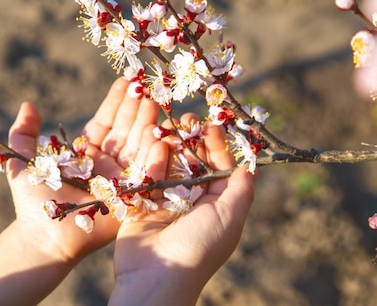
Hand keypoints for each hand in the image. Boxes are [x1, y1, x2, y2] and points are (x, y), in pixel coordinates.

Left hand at [6, 78, 160, 264]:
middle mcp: (108, 165)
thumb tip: (28, 104)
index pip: (106, 122)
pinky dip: (155, 154)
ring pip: (139, 147)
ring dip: (148, 123)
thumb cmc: (33, 202)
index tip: (127, 79)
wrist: (42, 237)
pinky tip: (161, 133)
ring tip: (155, 100)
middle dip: (137, 107)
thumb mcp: (23, 161)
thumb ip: (24, 133)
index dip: (116, 102)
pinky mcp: (132, 198)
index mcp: (87, 154)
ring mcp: (122, 181)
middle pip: (126, 131)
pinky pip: (147, 173)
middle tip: (147, 83)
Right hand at [109, 114, 256, 305]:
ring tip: (169, 125)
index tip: (212, 122)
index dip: (216, 145)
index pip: (218, 167)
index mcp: (215, 205)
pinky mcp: (141, 203)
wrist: (156, 273)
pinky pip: (147, 175)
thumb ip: (241, 189)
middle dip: (191, 140)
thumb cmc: (198, 247)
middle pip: (192, 162)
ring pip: (169, 165)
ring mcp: (164, 202)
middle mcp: (191, 202)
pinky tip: (155, 145)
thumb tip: (252, 166)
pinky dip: (152, 160)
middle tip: (186, 118)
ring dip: (170, 144)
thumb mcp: (229, 217)